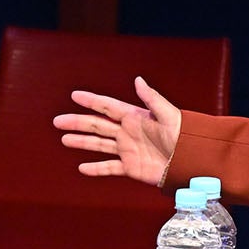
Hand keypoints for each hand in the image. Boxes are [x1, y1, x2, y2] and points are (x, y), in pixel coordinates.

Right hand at [54, 75, 181, 186]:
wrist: (191, 162)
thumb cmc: (184, 137)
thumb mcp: (169, 115)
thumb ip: (152, 99)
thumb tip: (138, 80)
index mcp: (135, 117)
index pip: (108, 106)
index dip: (91, 101)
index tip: (75, 95)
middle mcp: (127, 132)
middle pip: (97, 126)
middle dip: (77, 122)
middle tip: (58, 121)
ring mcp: (127, 150)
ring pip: (99, 145)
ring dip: (81, 142)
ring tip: (64, 139)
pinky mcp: (130, 167)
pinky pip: (109, 168)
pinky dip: (96, 169)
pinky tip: (82, 168)